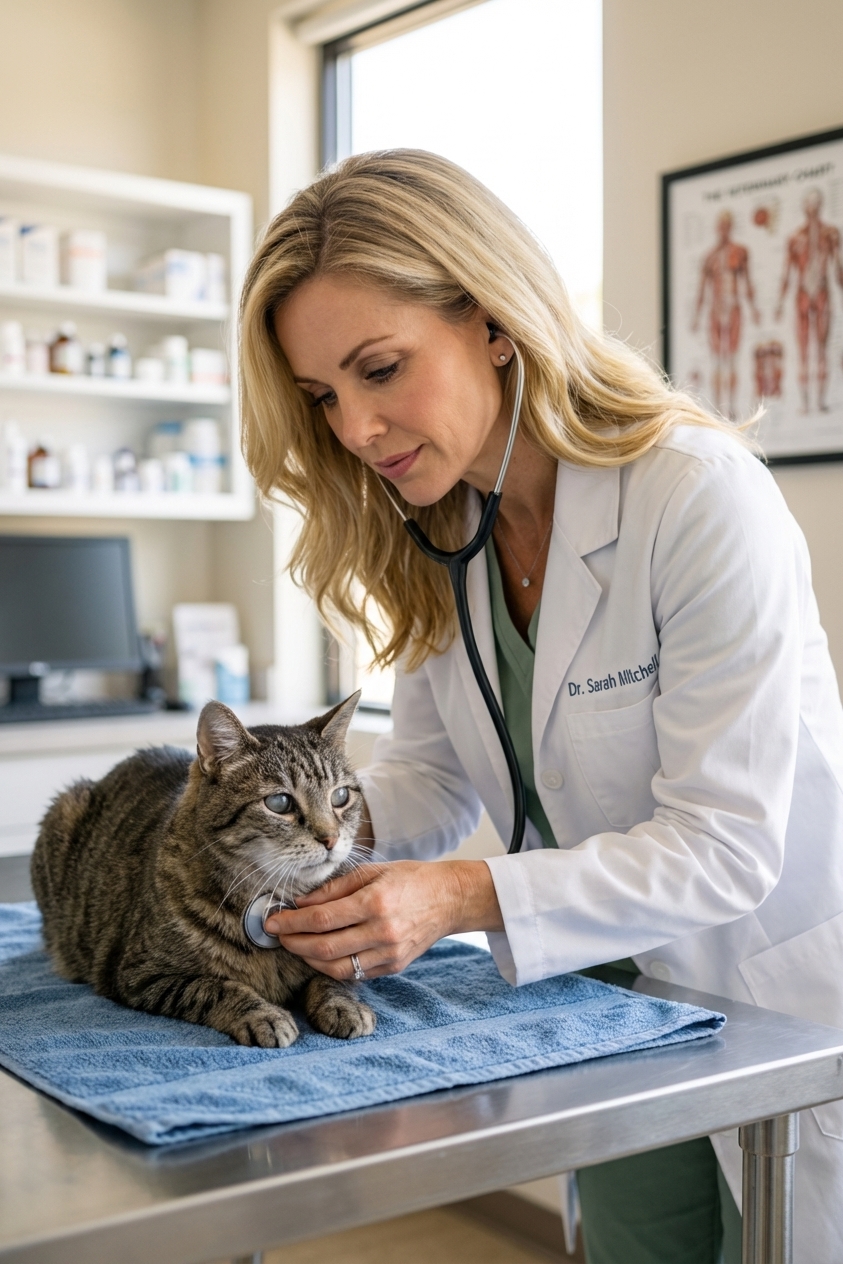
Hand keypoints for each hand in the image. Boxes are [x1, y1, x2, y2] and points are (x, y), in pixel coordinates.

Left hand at [264, 859, 503, 980]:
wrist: (449, 899)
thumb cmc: (410, 879)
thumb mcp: (372, 871)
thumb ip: (334, 888)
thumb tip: (300, 902)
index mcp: (375, 902)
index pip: (321, 919)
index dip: (291, 922)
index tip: (272, 920)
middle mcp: (382, 932)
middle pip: (324, 948)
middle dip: (293, 943)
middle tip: (277, 935)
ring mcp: (389, 954)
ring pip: (336, 968)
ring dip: (308, 959)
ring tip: (296, 946)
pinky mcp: (393, 967)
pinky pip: (354, 974)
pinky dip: (332, 967)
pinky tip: (321, 955)